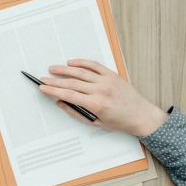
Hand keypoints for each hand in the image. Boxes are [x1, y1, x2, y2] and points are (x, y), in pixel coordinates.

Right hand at [38, 59, 167, 136]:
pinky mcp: (112, 75)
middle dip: (54, 81)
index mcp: (96, 104)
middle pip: (71, 83)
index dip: (53, 91)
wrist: (142, 116)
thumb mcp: (96, 123)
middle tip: (43, 79)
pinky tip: (71, 62)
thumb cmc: (121, 121)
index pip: (68, 95)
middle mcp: (101, 90)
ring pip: (80, 72)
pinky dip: (81, 62)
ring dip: (64, 69)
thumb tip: (60, 103)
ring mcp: (106, 81)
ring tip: (53, 69)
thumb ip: (76, 112)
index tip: (43, 88)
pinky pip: (94, 65)